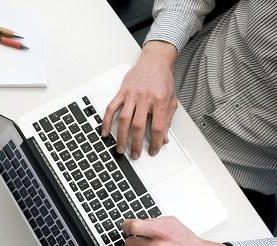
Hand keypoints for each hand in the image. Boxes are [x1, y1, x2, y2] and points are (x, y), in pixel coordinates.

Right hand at [101, 41, 178, 158]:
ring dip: (121, 137)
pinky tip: (105, 132)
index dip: (156, 142)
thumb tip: (164, 138)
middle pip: (138, 126)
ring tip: (121, 148)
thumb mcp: (171, 100)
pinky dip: (106, 121)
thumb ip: (167, 119)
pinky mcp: (122, 92)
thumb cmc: (163, 80)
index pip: (158, 127)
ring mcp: (131, 95)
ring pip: (124, 119)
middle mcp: (145, 97)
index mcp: (160, 100)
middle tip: (135, 154)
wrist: (155, 61)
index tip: (154, 150)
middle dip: (136, 144)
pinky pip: (111, 108)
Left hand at [123, 216, 229, 245]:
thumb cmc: (186, 241)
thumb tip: (135, 224)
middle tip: (139, 241)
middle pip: (129, 243)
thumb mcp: (172, 223)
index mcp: (162, 232)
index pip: (132, 227)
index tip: (126, 227)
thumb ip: (152, 222)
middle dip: (133, 241)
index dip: (126, 226)